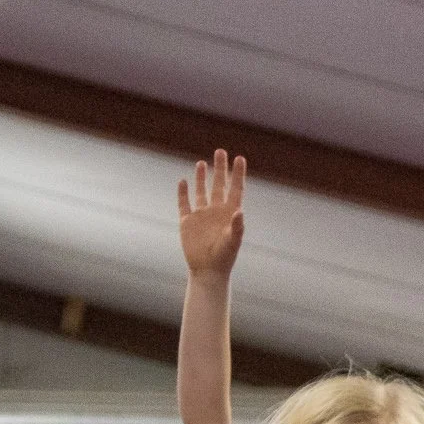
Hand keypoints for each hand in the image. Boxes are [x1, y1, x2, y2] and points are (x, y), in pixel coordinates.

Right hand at [178, 149, 246, 278]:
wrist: (207, 272)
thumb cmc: (224, 258)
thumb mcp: (232, 242)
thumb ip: (237, 227)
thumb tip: (240, 212)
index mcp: (230, 213)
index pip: (235, 188)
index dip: (237, 174)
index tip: (239, 158)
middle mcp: (216, 211)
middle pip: (219, 185)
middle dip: (220, 168)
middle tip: (221, 151)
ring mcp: (201, 215)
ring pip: (201, 191)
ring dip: (201, 177)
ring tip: (202, 163)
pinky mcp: (187, 222)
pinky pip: (184, 204)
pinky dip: (183, 192)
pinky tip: (183, 181)